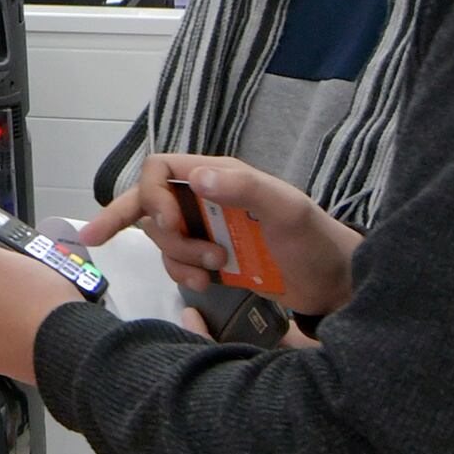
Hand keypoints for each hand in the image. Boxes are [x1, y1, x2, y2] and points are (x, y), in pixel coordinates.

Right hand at [85, 152, 362, 315]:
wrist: (335, 285)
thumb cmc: (314, 241)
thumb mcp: (286, 210)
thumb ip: (244, 189)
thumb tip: (195, 178)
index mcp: (219, 176)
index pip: (159, 169)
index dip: (152, 194)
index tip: (171, 223)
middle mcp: (205, 198)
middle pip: (147, 200)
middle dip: (131, 221)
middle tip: (118, 239)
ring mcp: (206, 230)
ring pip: (160, 236)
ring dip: (176, 255)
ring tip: (214, 268)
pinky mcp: (209, 260)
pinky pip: (175, 262)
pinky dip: (181, 274)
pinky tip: (206, 283)